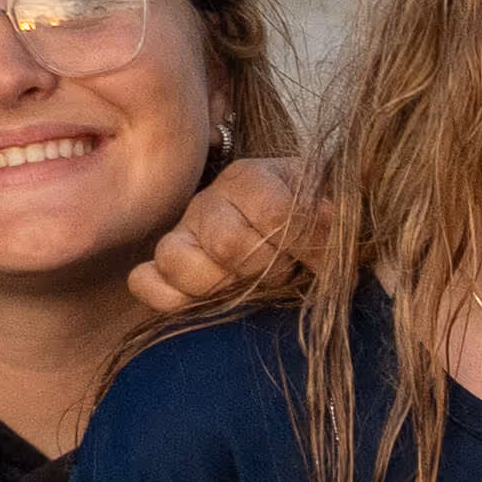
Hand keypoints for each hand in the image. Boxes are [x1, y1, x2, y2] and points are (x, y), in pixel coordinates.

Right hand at [129, 153, 316, 317]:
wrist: (287, 223)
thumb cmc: (309, 217)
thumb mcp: (330, 207)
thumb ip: (334, 221)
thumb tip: (336, 243)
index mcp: (251, 179)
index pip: (274, 214)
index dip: (306, 245)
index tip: (326, 260)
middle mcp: (209, 202)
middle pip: (227, 244)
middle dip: (265, 268)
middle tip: (284, 272)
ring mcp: (181, 233)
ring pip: (177, 260)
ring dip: (219, 285)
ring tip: (247, 286)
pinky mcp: (163, 266)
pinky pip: (146, 282)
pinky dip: (170, 298)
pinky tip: (204, 302)